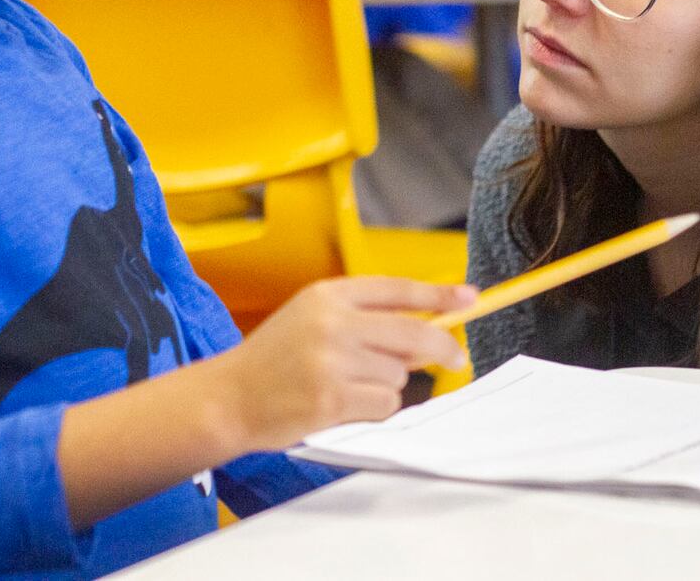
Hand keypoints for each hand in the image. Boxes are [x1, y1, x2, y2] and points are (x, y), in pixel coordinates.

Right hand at [217, 278, 475, 450]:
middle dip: (443, 347)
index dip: (439, 293)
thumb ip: (364, 320)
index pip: (397, 289)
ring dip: (386, 386)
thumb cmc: (274, 361)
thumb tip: (428, 331)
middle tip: (457, 357)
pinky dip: (373, 409)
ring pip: (399, 375)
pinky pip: (384, 404)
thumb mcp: (312, 320)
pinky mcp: (332, 399)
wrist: (229, 398)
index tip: (470, 297)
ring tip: (346, 386)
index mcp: (327, 294)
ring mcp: (332, 361)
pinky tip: (341, 405)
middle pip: (413, 333)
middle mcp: (331, 322)